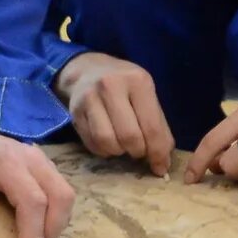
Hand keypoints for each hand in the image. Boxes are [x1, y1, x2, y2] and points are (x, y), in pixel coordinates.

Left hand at [0, 129, 75, 237]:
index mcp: (6, 164)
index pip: (32, 201)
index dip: (34, 233)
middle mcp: (32, 160)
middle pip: (61, 197)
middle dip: (52, 231)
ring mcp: (44, 161)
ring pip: (66, 195)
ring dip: (56, 223)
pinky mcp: (48, 167)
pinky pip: (62, 192)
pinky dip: (55, 214)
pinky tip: (38, 225)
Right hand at [54, 52, 172, 173]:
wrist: (88, 70)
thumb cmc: (125, 86)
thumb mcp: (146, 95)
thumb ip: (158, 126)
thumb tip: (162, 163)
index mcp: (137, 81)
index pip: (151, 126)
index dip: (157, 152)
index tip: (160, 167)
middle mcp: (111, 86)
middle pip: (129, 137)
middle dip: (138, 152)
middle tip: (140, 151)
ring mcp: (89, 98)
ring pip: (107, 142)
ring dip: (119, 151)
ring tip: (124, 145)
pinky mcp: (75, 112)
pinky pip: (92, 143)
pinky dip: (104, 150)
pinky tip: (109, 141)